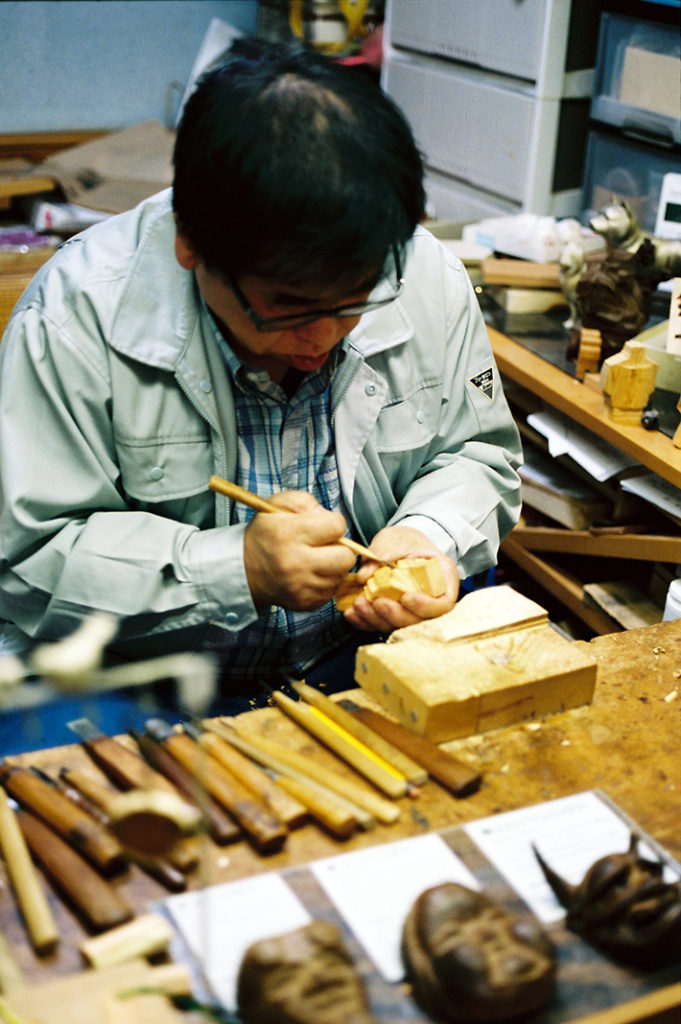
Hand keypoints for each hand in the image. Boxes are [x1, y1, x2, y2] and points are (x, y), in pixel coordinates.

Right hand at [243, 491, 355, 611]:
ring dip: (334, 566)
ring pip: (341, 575)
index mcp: (288, 533)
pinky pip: (332, 591)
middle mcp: (295, 562)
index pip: (336, 526)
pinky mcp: (305, 602)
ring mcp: (300, 586)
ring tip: (317, 559)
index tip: (324, 526)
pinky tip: (312, 574)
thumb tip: (327, 515)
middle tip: (327, 546)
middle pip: (346, 557)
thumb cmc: (264, 536)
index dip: (334, 523)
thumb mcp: (276, 506)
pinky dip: (326, 582)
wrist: (244, 570)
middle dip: (341, 548)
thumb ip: (304, 502)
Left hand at [342, 525, 458, 631]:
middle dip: (396, 616)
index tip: (406, 598)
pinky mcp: (393, 615)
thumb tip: (364, 576)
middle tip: (377, 603)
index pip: (443, 604)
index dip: (426, 607)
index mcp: (442, 579)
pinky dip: (365, 622)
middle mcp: (430, 600)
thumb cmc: (406, 540)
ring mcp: (411, 611)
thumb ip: (383, 553)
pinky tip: (352, 614)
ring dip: (377, 619)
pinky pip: (381, 624)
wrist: (399, 545)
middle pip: (420, 621)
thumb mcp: (397, 539)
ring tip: (358, 604)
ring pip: (398, 626)